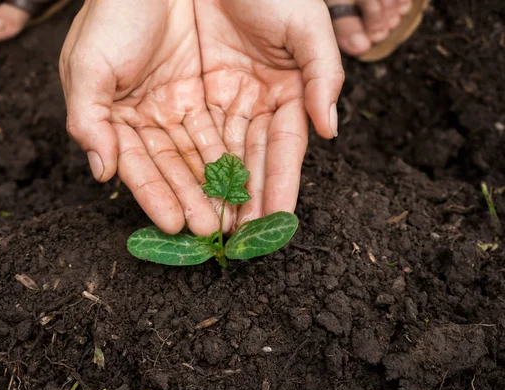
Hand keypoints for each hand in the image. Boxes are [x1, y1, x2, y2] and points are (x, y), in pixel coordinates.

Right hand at [60, 0, 230, 235]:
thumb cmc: (111, 13)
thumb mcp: (87, 65)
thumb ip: (88, 120)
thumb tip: (101, 172)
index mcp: (115, 117)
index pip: (137, 166)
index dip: (154, 196)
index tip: (174, 225)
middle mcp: (148, 118)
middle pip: (173, 167)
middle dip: (191, 199)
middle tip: (212, 230)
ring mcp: (179, 106)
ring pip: (200, 154)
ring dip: (214, 186)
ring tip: (233, 216)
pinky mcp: (207, 90)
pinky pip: (222, 128)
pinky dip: (231, 154)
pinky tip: (243, 180)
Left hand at [194, 0, 344, 228]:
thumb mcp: (308, 27)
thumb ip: (325, 77)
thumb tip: (331, 131)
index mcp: (288, 91)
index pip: (285, 149)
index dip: (282, 184)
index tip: (279, 220)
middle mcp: (253, 102)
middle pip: (249, 159)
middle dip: (246, 199)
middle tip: (240, 236)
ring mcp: (220, 98)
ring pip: (216, 153)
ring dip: (214, 191)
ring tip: (211, 226)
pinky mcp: (186, 90)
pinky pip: (184, 133)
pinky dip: (185, 163)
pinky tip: (186, 192)